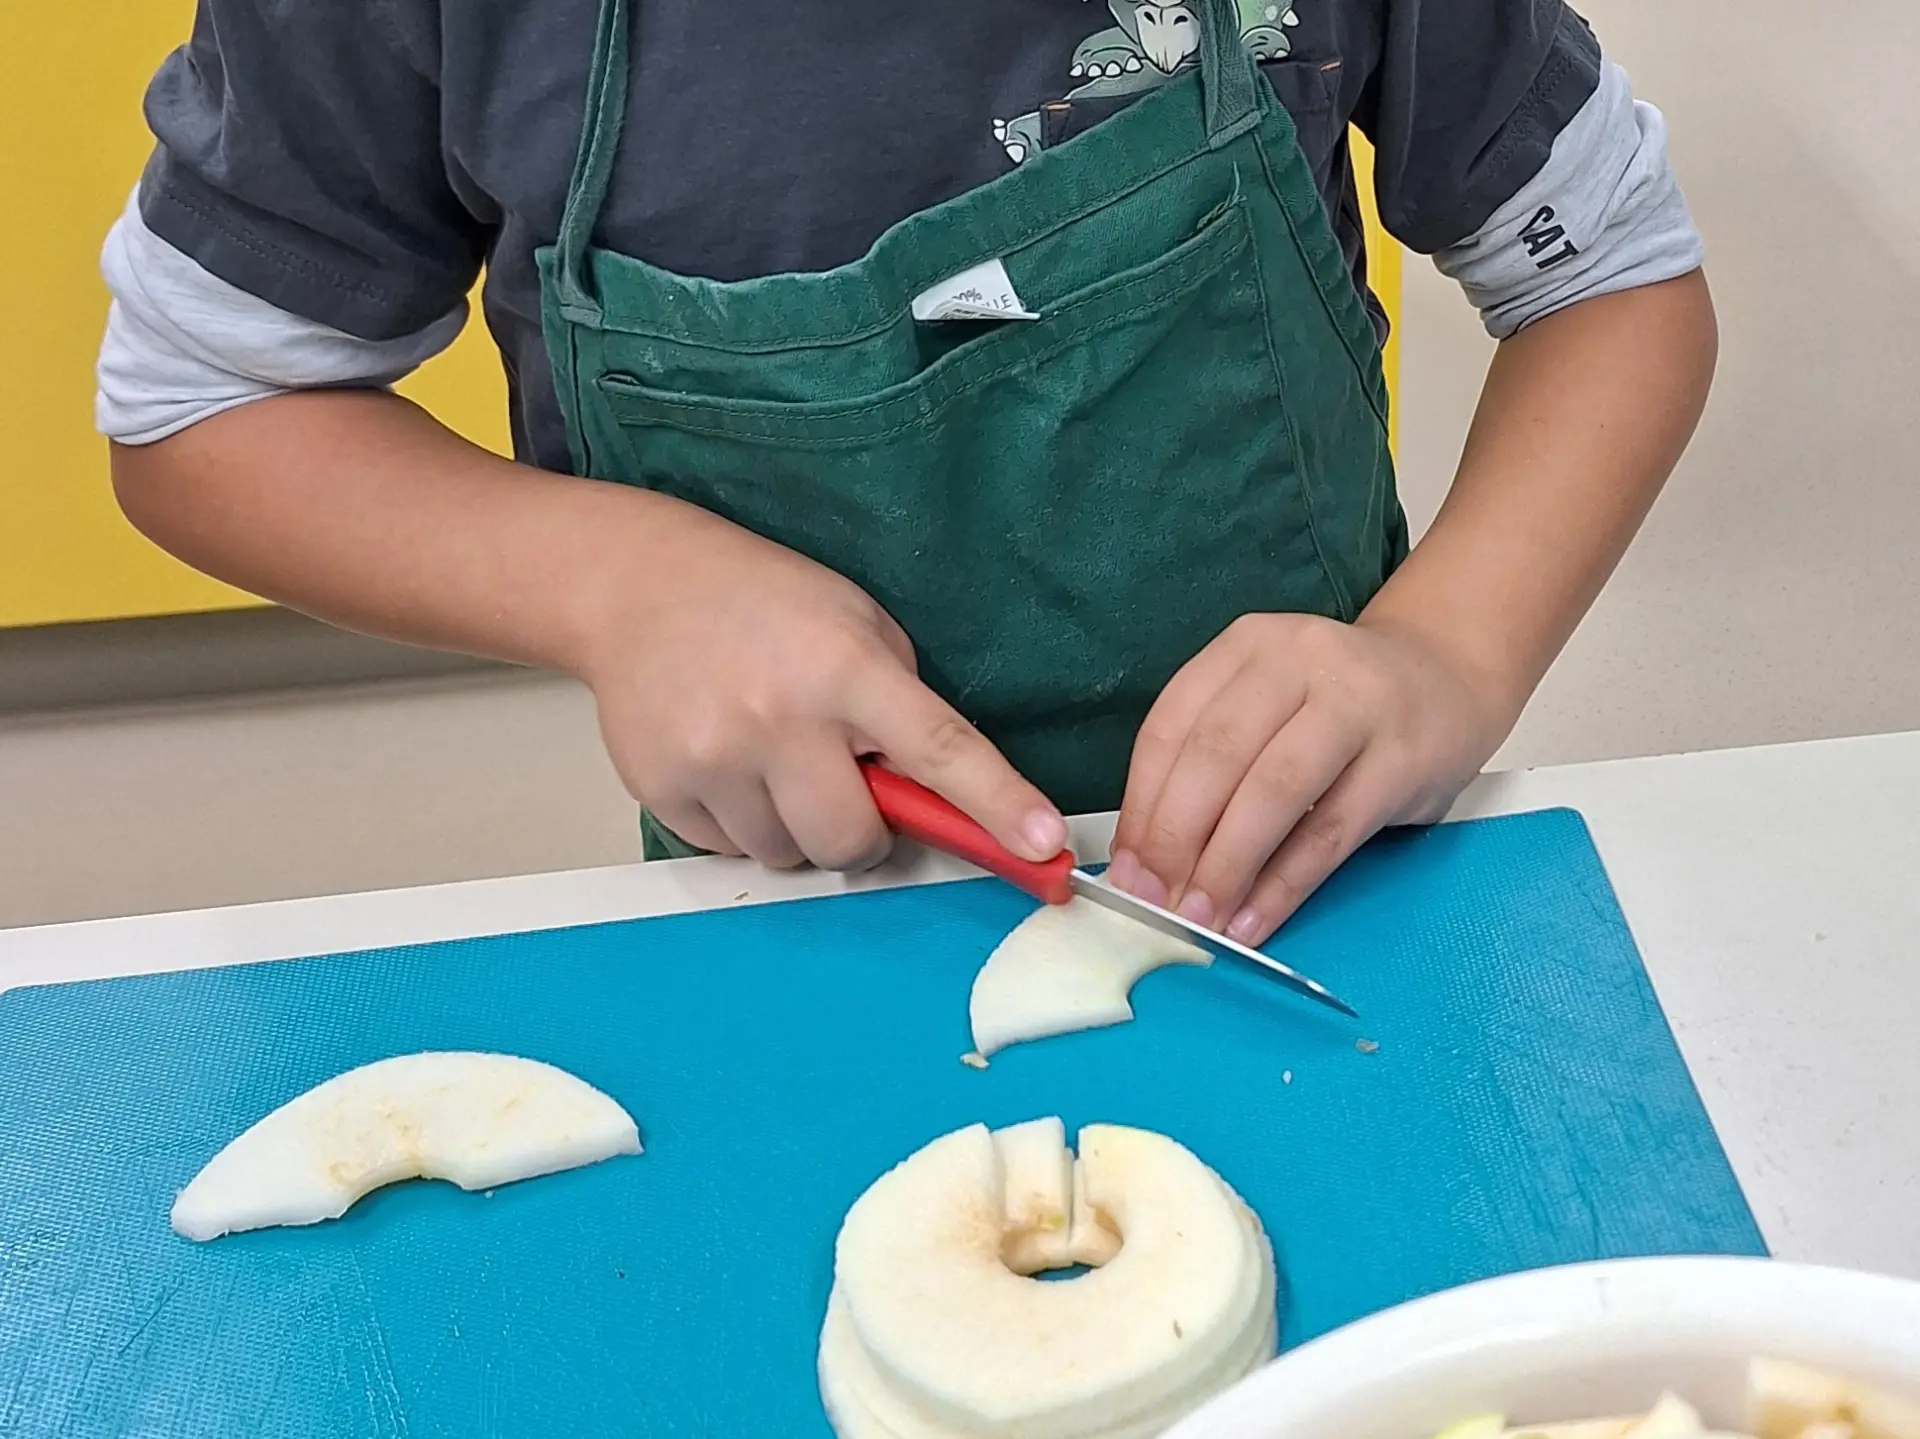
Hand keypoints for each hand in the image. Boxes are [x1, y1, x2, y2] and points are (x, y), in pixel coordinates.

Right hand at [579, 504, 1065, 871]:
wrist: (638, 585)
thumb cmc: (764, 602)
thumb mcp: (856, 623)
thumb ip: (899, 706)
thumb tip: (938, 802)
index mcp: (843, 666)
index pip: (937, 749)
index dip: (996, 804)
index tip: (1042, 845)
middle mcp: (776, 717)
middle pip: (852, 840)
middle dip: (863, 831)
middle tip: (845, 783)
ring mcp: (711, 758)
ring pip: (786, 856)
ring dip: (796, 826)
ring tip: (772, 758)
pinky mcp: (661, 788)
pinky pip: (728, 851)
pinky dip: (741, 822)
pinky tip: (726, 760)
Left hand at [1106, 612, 1515, 944]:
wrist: (1448, 679)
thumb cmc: (1335, 707)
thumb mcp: (1265, 704)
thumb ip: (1207, 761)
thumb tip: (1145, 861)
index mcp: (1247, 647)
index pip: (1170, 728)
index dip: (1141, 807)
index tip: (1125, 871)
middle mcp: (1298, 662)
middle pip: (1217, 757)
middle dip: (1176, 841)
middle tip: (1153, 903)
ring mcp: (1357, 706)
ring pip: (1274, 793)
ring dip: (1227, 867)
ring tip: (1199, 921)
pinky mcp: (1403, 759)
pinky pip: (1330, 833)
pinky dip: (1285, 885)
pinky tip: (1254, 922)